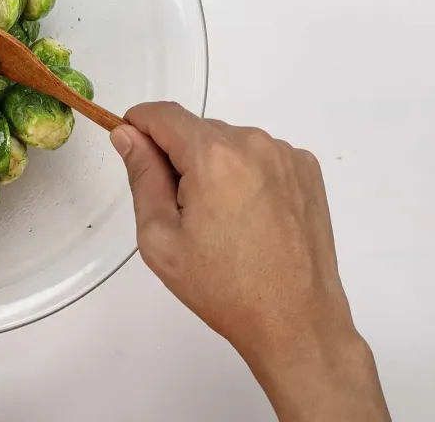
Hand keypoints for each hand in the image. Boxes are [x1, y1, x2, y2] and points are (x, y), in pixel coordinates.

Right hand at [111, 103, 388, 421]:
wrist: (295, 321)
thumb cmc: (222, 287)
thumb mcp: (160, 238)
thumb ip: (142, 177)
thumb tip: (127, 135)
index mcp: (214, 157)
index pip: (163, 115)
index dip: (138, 125)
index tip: (131, 150)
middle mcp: (254, 143)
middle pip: (196, 129)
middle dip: (178, 156)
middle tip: (178, 210)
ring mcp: (286, 155)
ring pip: (228, 142)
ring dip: (213, 165)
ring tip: (220, 219)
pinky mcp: (307, 170)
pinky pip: (260, 156)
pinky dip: (245, 173)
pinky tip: (249, 216)